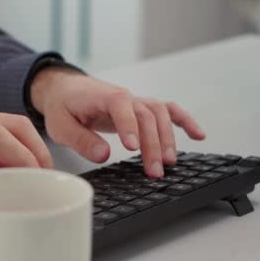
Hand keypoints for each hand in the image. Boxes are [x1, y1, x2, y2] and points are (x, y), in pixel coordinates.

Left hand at [31, 67, 204, 177]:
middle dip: (153, 144)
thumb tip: (103, 154)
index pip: (122, 108)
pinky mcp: (141, 108)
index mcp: (105, 97)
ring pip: (160, 115)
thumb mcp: (61, 125)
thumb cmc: (63, 106)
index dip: (129, 127)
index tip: (132, 149)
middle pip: (147, 116)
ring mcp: (136, 101)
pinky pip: (168, 111)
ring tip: (170, 163)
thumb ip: (81, 140)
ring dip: (167, 138)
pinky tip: (198, 135)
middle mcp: (125, 97)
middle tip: (154, 171)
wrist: (65, 89)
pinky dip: (184, 121)